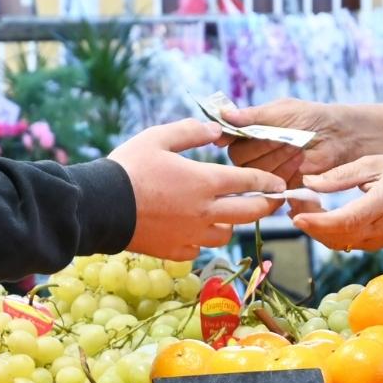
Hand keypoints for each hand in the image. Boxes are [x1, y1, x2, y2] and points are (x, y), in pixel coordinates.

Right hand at [110, 120, 287, 260]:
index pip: (248, 182)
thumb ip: (191, 132)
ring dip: (231, 224)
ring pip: (225, 234)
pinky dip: (202, 240)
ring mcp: (191, 235)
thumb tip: (216, 131)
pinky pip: (199, 249)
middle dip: (266, 207)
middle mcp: (205, 212)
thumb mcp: (158, 138)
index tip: (280, 183)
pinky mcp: (175, 251)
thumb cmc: (129, 168)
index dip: (267, 182)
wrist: (102, 207)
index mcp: (205, 182)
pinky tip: (195, 231)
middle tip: (274, 202)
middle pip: (248, 214)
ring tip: (227, 215)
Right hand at [221, 99, 362, 184]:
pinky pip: (271, 184)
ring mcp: (264, 171)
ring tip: (296, 146)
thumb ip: (252, 116)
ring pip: (254, 171)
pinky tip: (300, 160)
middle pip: (238, 158)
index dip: (228, 138)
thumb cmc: (309, 117)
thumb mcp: (279, 111)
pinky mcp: (279, 185)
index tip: (230, 138)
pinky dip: (286, 171)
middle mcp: (251, 153)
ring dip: (276, 158)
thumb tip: (224, 114)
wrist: (336, 136)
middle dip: (261, 146)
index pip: (227, 138)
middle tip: (282, 138)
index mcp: (248, 131)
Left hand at [293, 155, 382, 250]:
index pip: (345, 221)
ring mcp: (379, 240)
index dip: (318, 222)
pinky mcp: (375, 244)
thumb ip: (341, 175)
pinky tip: (317, 215)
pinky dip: (327, 232)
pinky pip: (345, 243)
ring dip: (315, 229)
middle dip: (309, 224)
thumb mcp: (375, 163)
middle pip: (337, 236)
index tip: (296, 216)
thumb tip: (308, 183)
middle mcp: (381, 229)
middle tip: (293, 204)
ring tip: (302, 207)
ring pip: (338, 243)